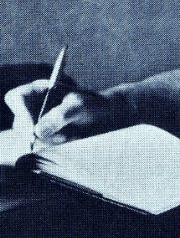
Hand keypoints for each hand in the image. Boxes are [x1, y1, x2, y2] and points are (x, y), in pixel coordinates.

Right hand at [4, 80, 132, 144]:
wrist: (106, 117)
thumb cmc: (93, 105)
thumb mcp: (81, 106)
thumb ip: (60, 115)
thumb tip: (38, 131)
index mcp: (38, 90)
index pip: (15, 98)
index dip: (21, 112)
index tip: (34, 127)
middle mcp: (33, 107)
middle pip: (20, 124)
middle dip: (39, 133)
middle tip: (62, 136)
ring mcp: (37, 123)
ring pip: (31, 139)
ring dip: (51, 141)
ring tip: (72, 135)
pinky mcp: (44, 138)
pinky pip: (42, 147)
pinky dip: (55, 147)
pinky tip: (71, 140)